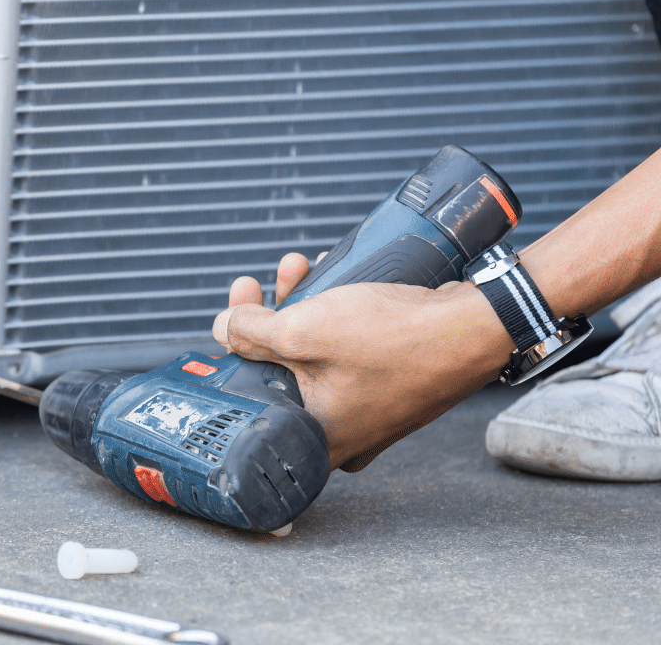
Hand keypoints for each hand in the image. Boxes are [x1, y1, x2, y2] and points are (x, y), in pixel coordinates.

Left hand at [213, 254, 513, 470]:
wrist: (479, 327)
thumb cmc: (397, 341)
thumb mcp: (303, 332)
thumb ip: (252, 333)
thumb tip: (224, 328)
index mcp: (317, 437)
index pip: (254, 394)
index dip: (237, 346)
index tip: (236, 310)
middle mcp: (343, 432)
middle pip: (282, 369)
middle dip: (268, 315)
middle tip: (260, 283)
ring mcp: (370, 408)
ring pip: (315, 352)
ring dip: (300, 305)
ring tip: (299, 266)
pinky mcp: (391, 382)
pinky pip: (347, 348)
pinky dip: (334, 314)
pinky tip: (330, 277)